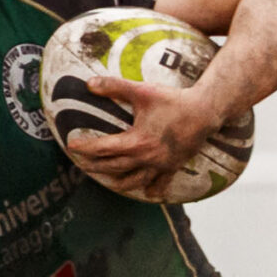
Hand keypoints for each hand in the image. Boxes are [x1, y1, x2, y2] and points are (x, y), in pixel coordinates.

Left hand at [65, 77, 218, 200]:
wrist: (204, 111)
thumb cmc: (173, 100)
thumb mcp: (142, 91)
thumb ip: (114, 86)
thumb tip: (89, 84)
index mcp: (137, 141)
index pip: (103, 148)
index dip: (85, 147)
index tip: (71, 145)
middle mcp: (147, 158)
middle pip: (114, 167)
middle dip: (95, 166)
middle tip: (82, 164)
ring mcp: (161, 165)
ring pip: (134, 181)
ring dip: (118, 182)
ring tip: (107, 181)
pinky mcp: (173, 166)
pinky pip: (160, 184)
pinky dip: (151, 189)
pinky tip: (147, 192)